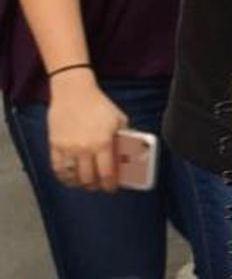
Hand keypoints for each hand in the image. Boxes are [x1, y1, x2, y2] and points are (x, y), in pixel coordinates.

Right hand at [47, 71, 126, 192]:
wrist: (73, 92)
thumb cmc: (99, 104)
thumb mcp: (119, 120)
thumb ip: (124, 137)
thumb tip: (130, 153)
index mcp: (103, 142)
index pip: (107, 173)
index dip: (110, 185)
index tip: (112, 187)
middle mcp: (84, 148)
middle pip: (88, 179)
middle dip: (95, 186)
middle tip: (99, 184)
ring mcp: (68, 148)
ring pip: (72, 177)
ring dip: (80, 183)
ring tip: (85, 181)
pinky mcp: (54, 145)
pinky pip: (57, 168)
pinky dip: (64, 177)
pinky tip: (70, 176)